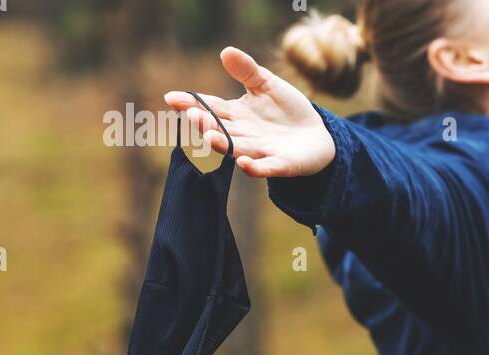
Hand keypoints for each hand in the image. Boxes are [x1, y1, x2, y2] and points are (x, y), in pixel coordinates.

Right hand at [164, 47, 334, 178]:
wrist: (316, 134)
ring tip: (209, 137)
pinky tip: (244, 162)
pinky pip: (265, 168)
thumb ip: (248, 71)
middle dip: (205, 124)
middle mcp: (243, 134)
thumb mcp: (267, 85)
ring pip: (237, 148)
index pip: (211, 107)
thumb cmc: (286, 109)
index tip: (172, 98)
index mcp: (236, 114)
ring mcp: (260, 151)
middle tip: (193, 115)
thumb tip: (226, 51)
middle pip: (219, 129)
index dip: (192, 103)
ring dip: (223, 144)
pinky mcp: (281, 164)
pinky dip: (254, 167)